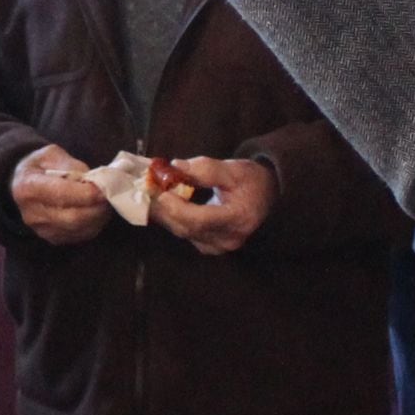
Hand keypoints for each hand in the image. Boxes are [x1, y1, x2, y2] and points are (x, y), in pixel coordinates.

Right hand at [11, 143, 109, 245]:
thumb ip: (72, 165)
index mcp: (29, 187)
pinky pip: (79, 236)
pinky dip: (93, 225)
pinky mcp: (52, 238)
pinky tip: (96, 212)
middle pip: (73, 218)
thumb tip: (93, 180)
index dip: (87, 193)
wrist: (17, 185)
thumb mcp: (51, 154)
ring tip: (104, 202)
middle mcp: (33, 213)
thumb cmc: (37, 166)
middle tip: (110, 196)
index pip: (62, 195)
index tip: (104, 187)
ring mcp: (42, 230)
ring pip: (79, 229)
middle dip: (97, 207)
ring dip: (98, 217)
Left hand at [148, 154, 272, 255]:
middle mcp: (228, 238)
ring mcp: (219, 246)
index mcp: (238, 218)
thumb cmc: (252, 181)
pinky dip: (172, 219)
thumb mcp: (234, 169)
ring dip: (164, 214)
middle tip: (147, 189)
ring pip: (183, 233)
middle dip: (164, 209)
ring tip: (150, 194)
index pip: (200, 219)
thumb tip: (176, 166)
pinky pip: (186, 234)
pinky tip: (163, 205)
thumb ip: (206, 169)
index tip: (160, 191)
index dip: (177, 207)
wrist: (268, 198)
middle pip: (187, 228)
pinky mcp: (211, 247)